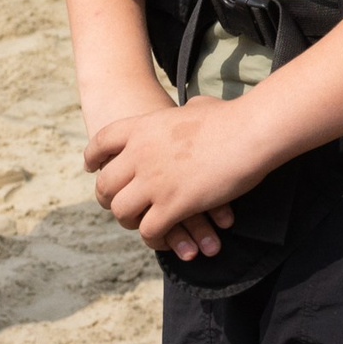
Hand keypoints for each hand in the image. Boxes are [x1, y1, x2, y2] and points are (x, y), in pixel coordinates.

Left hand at [87, 95, 279, 254]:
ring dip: (131, 220)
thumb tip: (193, 108)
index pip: (101, 142)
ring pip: (121, 211)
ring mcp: (154, 181)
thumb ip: (185, 112)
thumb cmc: (233, 117)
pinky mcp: (172, 205)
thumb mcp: (199, 105)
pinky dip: (155, 238)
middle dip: (108, 198)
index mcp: (144, 127)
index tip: (92, 168)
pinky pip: (149, 231)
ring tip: (143, 223)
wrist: (250, 131)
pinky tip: (166, 237)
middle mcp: (140, 154)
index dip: (93, 157)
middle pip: (105, 184)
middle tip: (118, 205)